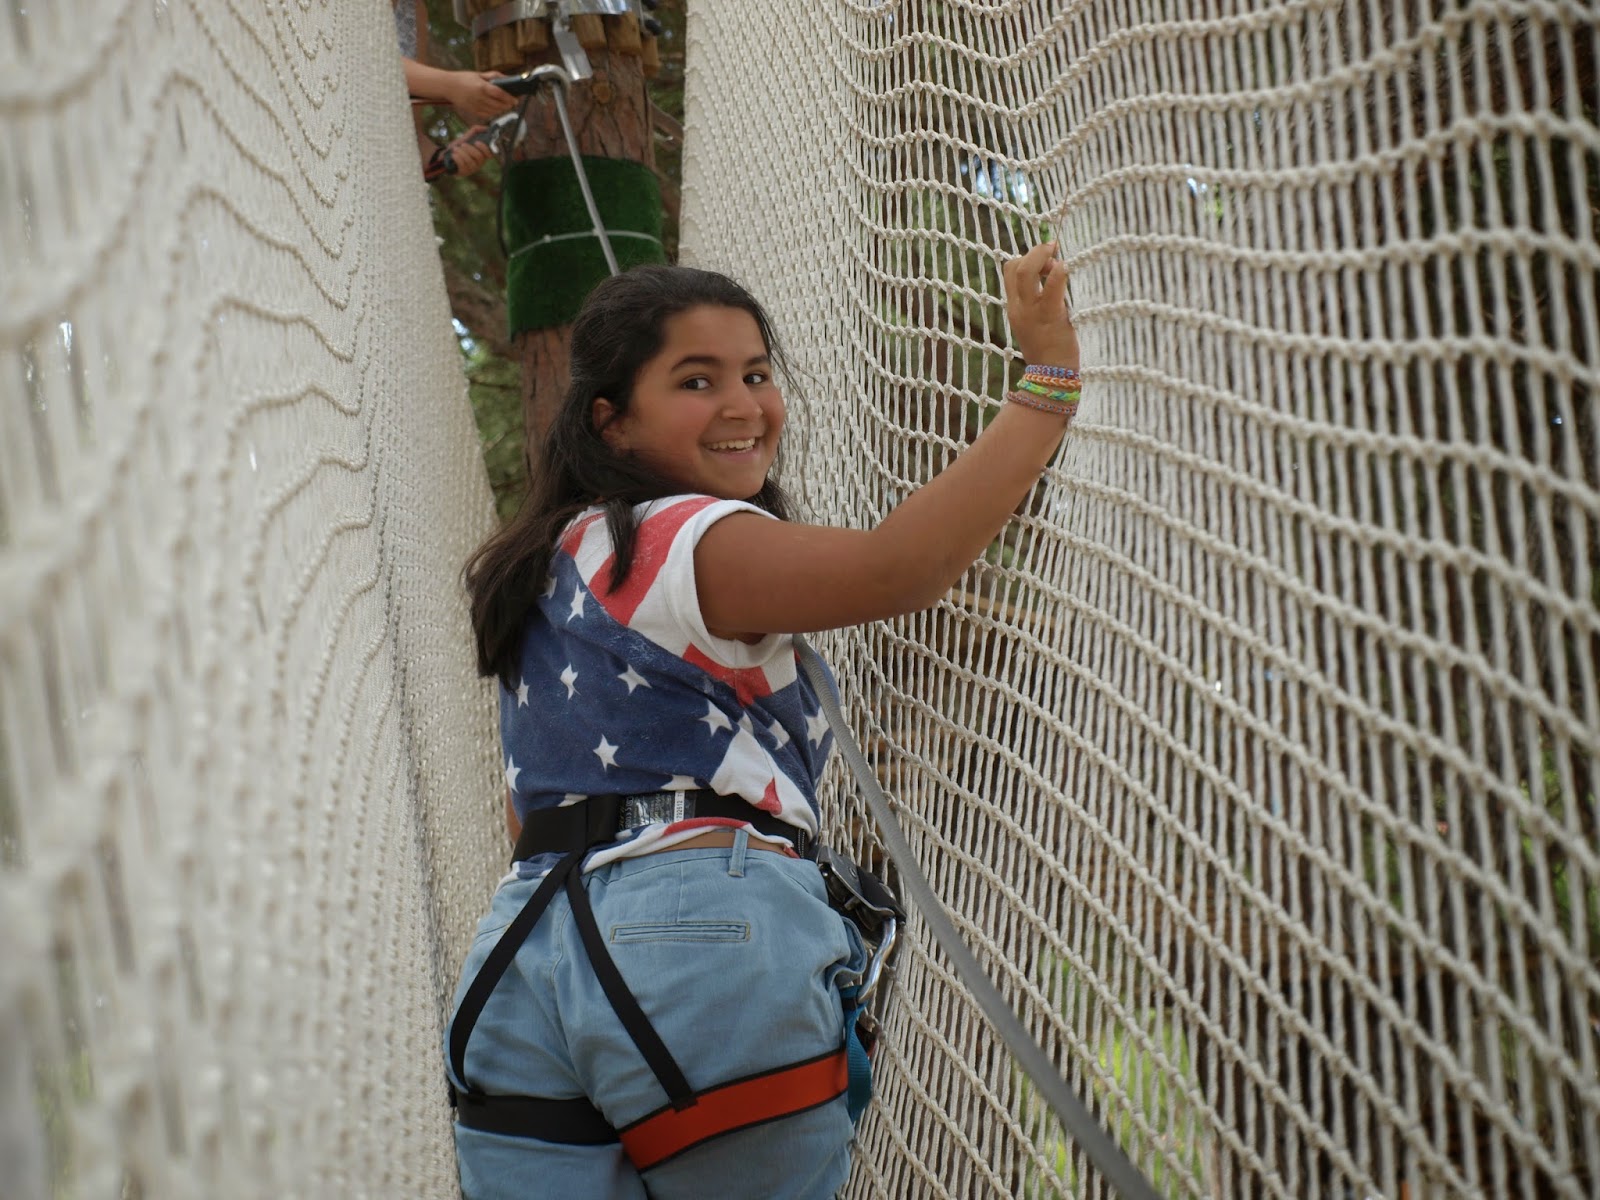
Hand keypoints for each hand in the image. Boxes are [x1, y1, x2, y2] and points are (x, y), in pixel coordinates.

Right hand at [446, 70, 516, 121]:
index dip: (509, 98)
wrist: (448, 86)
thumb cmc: (465, 78)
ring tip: (505, 105)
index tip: (516, 100)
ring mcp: (476, 106)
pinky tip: (495, 108)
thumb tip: (509, 78)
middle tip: (512, 103)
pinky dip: (493, 113)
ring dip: (501, 109)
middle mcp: (479, 98)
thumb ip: (494, 76)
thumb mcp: (479, 74)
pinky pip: (487, 115)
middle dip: (507, 105)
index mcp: (481, 86)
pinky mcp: (473, 112)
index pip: (500, 94)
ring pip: (494, 112)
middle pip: (499, 105)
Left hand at [447, 127, 492, 175]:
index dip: (485, 148)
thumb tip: (485, 128)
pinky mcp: (464, 173)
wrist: (446, 155)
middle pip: (479, 157)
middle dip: (470, 149)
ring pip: (470, 161)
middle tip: (463, 144)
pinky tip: (453, 154)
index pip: (490, 154)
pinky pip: (462, 165)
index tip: (477, 142)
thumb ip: (475, 130)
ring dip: (461, 153)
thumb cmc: (459, 147)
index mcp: (482, 155)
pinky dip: (457, 158)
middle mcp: (479, 163)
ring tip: (455, 149)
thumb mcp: (467, 137)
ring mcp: (472, 169)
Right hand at [1002, 241, 1077, 369]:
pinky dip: (1060, 273)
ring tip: (1059, 259)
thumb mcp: (1036, 323)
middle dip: (1033, 252)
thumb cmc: (1050, 349)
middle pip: (1013, 267)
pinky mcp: (1050, 317)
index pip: (1009, 271)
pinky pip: (1051, 287)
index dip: (1025, 257)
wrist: (1051, 378)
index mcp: (1014, 308)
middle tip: (1053, 250)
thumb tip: (1054, 275)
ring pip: (1025, 272)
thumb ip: (1038, 302)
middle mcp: (1018, 308)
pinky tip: (1068, 269)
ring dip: (1042, 257)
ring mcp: (1032, 312)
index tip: (1046, 258)